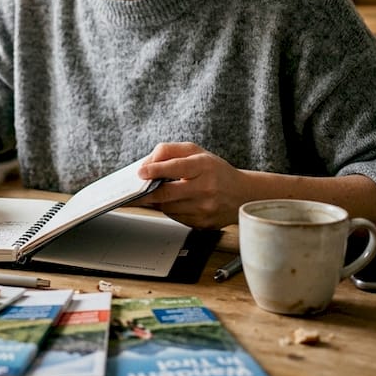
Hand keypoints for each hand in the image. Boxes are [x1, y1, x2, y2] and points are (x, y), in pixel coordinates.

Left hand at [133, 142, 252, 229]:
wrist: (242, 194)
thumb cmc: (215, 170)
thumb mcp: (196, 152)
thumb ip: (169, 151)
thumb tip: (147, 163)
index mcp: (205, 166)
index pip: (176, 167)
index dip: (155, 170)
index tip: (140, 172)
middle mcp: (206, 188)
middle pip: (168, 193)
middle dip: (147, 193)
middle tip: (133, 192)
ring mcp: (205, 208)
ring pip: (169, 207)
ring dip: (158, 201)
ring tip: (158, 193)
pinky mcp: (203, 224)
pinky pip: (176, 218)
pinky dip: (170, 210)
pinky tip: (175, 202)